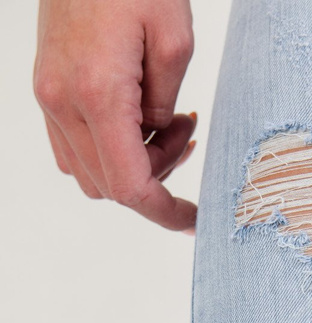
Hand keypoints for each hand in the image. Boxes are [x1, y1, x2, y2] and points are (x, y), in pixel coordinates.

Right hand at [33, 0, 197, 231]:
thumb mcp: (174, 40)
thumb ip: (165, 107)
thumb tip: (155, 140)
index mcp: (97, 95)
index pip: (130, 186)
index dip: (165, 213)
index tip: (193, 220)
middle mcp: (63, 103)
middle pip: (111, 186)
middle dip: (157, 176)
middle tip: (185, 129)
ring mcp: (49, 97)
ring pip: (91, 173)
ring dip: (134, 163)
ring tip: (166, 117)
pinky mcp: (46, 88)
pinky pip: (75, 148)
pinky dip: (110, 148)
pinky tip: (136, 116)